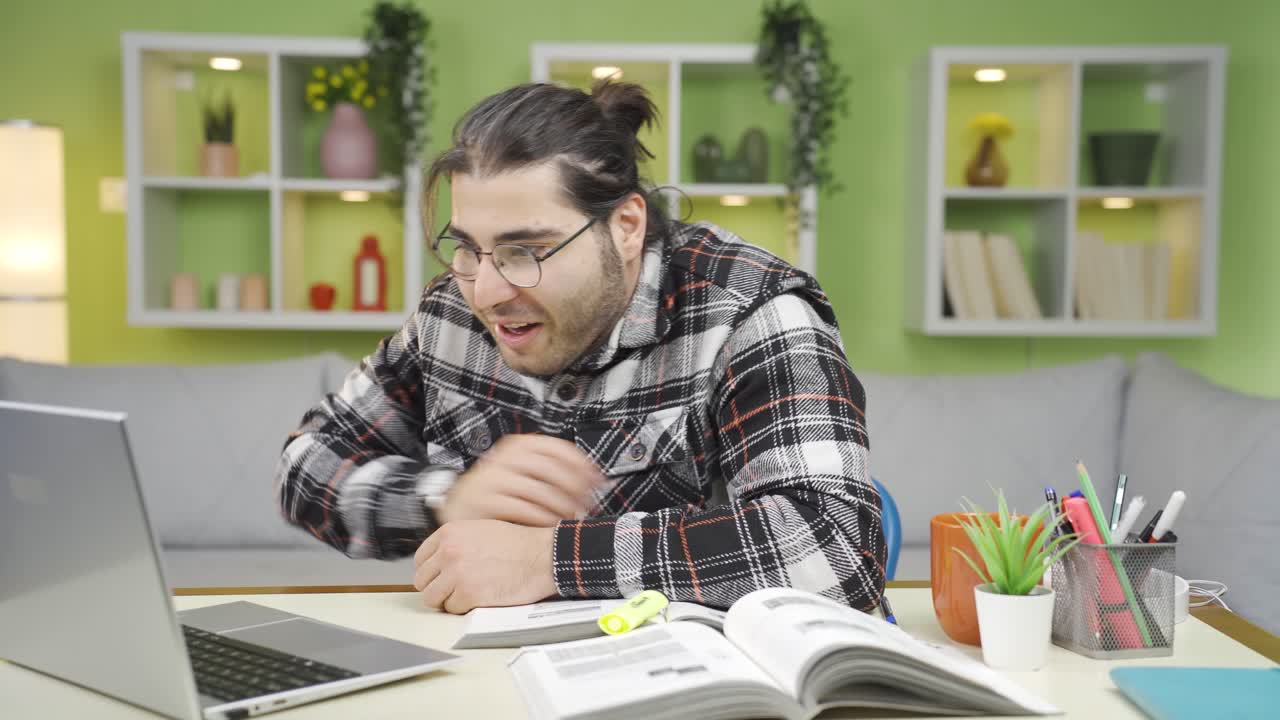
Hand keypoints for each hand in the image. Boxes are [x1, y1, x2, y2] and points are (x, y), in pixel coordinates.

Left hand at [412, 520, 557, 613]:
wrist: (541, 556)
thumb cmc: (518, 544)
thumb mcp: (479, 530)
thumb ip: (456, 543)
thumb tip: (439, 560)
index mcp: (449, 533)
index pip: (420, 559)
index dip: (431, 572)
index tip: (439, 577)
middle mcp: (448, 552)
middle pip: (422, 581)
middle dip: (436, 587)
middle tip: (453, 589)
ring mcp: (457, 574)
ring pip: (432, 598)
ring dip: (447, 600)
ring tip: (465, 595)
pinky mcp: (468, 594)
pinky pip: (452, 609)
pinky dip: (463, 608)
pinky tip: (479, 598)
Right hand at [438, 434, 605, 526]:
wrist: (458, 505)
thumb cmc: (499, 491)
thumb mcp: (524, 472)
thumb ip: (553, 472)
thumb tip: (597, 479)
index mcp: (519, 445)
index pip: (559, 449)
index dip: (583, 465)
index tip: (598, 481)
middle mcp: (505, 457)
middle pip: (552, 471)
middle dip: (575, 491)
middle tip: (587, 506)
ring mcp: (493, 478)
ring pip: (540, 492)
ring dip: (561, 508)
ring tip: (570, 519)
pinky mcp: (485, 500)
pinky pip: (523, 510)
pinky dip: (542, 519)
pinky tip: (549, 525)